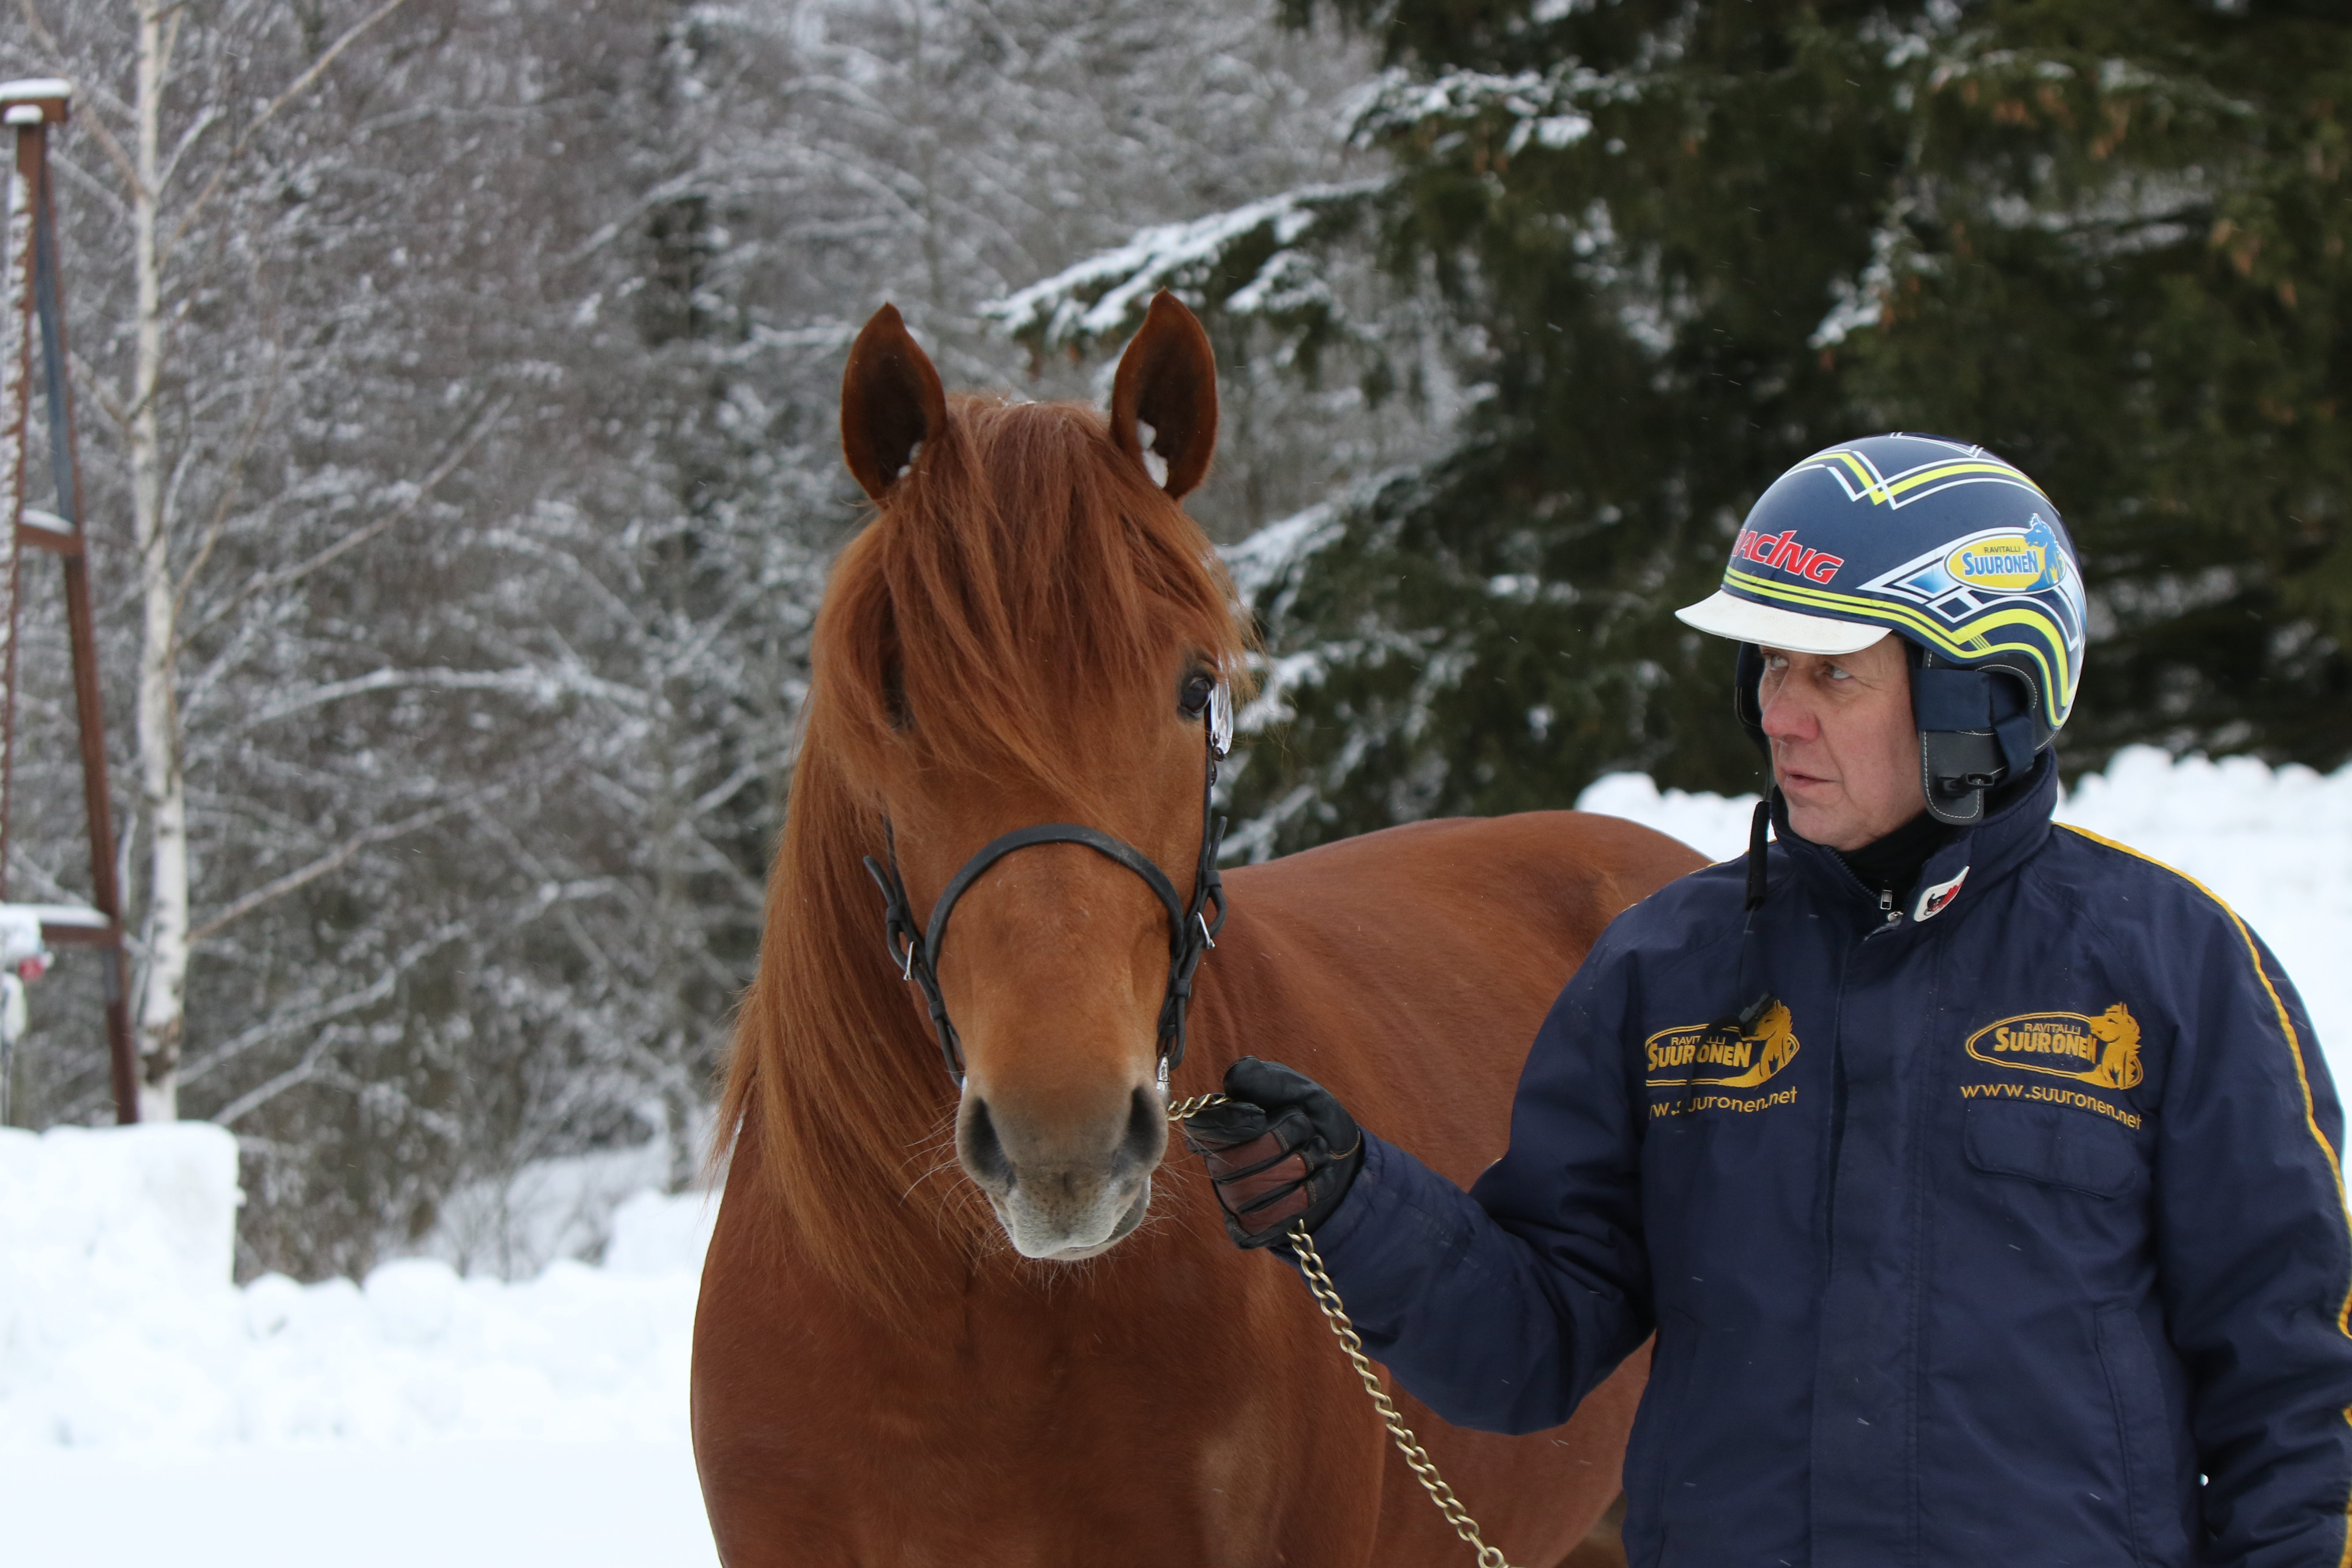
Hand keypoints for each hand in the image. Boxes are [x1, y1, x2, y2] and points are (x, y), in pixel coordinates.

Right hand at [1178, 1058, 1363, 1247]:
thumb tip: (1233, 1081)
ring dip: (1297, 1167)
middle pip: (1230, 1162)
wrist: (1344, 1162)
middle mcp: (1217, 1164)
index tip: (1261, 1114)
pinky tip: (1319, 1179)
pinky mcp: (1250, 1227)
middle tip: (1307, 1129)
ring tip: (1318, 1152)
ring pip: (1249, 1193)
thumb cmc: (1311, 1121)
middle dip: (1280, 1141)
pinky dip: (1303, 1196)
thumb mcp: (1295, 1089)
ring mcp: (1231, 1199)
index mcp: (1219, 1126)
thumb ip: (1264, 1079)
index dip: (1231, 1123)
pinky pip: (1266, 1219)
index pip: (1201, 1128)